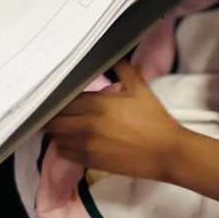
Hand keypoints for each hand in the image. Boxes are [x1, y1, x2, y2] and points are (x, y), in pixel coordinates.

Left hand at [47, 63, 183, 181]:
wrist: (165, 151)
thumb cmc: (153, 118)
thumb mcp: (140, 88)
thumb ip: (123, 69)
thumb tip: (113, 55)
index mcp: (97, 104)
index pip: (63, 100)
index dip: (59, 98)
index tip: (60, 95)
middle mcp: (86, 125)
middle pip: (54, 120)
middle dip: (53, 115)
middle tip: (58, 110)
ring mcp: (86, 146)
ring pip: (56, 137)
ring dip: (57, 130)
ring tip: (65, 124)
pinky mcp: (89, 162)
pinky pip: (64, 153)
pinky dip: (63, 145)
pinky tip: (72, 140)